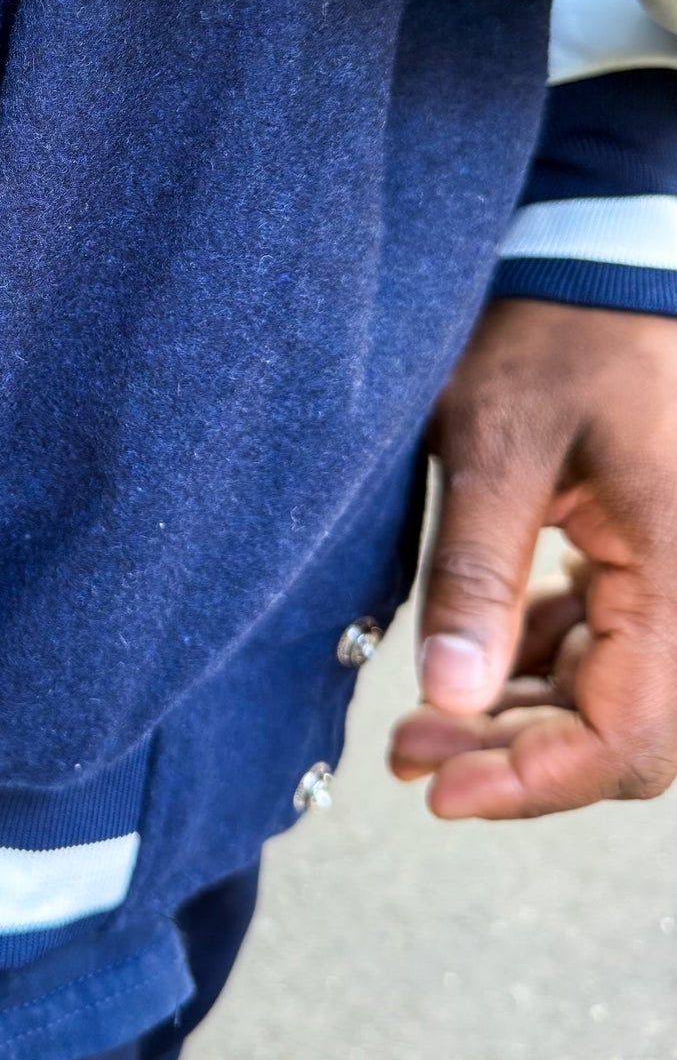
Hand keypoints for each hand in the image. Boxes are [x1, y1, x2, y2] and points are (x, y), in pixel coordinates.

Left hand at [389, 298, 676, 817]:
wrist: (593, 266)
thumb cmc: (553, 334)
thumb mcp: (497, 443)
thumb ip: (476, 571)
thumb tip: (450, 700)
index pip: (628, 733)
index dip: (534, 782)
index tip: (440, 793)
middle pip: (626, 733)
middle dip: (517, 761)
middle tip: (411, 758)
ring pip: (614, 698)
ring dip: (522, 725)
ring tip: (420, 730)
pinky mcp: (648, 562)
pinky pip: (606, 650)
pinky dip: (539, 675)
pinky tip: (471, 668)